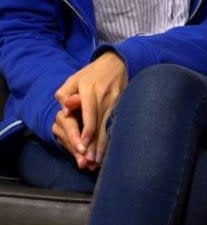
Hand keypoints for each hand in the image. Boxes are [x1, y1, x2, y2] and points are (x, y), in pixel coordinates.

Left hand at [54, 53, 127, 167]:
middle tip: (91, 162)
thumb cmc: (91, 73)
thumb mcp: (73, 80)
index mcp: (91, 91)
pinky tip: (111, 148)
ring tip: (99, 161)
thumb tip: (65, 110)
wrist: (116, 62)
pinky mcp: (124, 103)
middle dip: (96, 145)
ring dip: (105, 144)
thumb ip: (65, 94)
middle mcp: (105, 97)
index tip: (82, 147)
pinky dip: (113, 136)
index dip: (87, 132)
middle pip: (101, 124)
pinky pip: (118, 122)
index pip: (89, 115)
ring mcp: (117, 100)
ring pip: (110, 126)